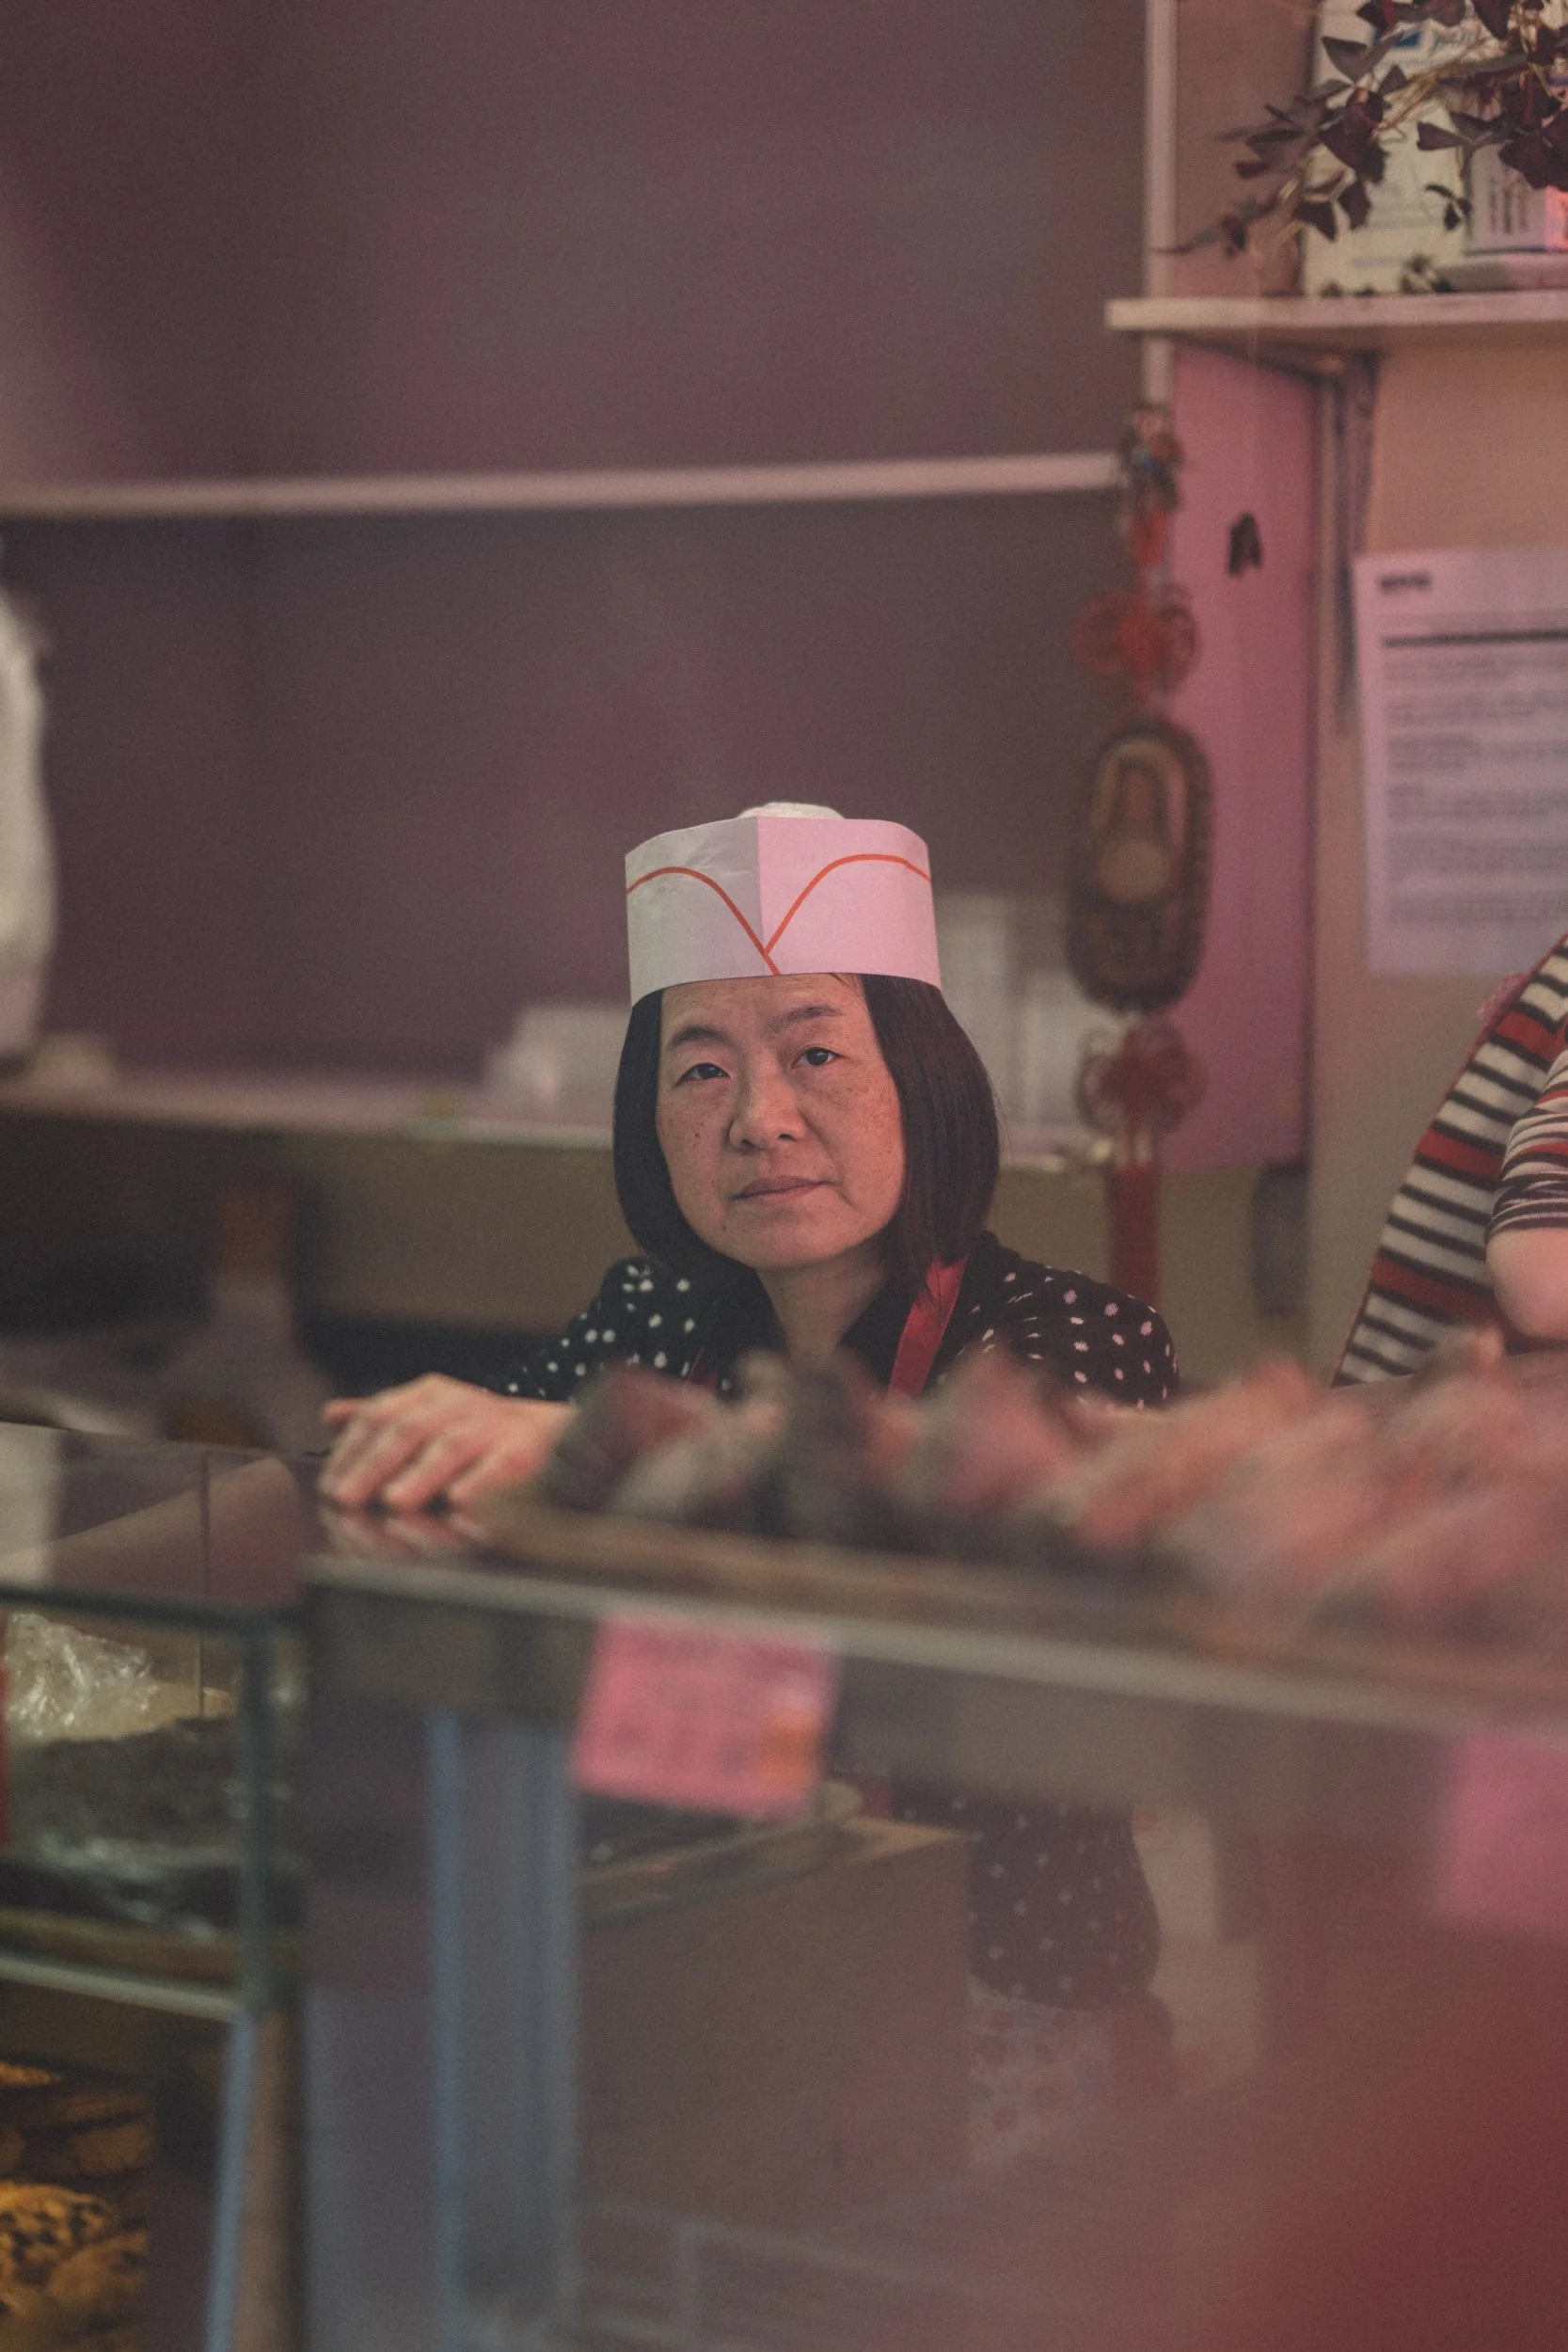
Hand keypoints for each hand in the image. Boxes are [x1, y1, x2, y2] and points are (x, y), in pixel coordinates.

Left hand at [319, 1375, 572, 1509]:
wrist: (550, 1430)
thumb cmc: (478, 1429)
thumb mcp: (429, 1413)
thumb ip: (382, 1416)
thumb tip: (330, 1415)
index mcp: (430, 1394)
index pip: (381, 1416)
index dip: (352, 1450)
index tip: (329, 1485)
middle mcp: (459, 1404)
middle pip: (409, 1430)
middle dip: (374, 1465)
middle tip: (346, 1497)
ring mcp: (492, 1426)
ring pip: (450, 1447)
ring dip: (419, 1475)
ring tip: (394, 1502)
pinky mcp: (523, 1451)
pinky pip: (498, 1465)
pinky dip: (478, 1483)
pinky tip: (457, 1502)